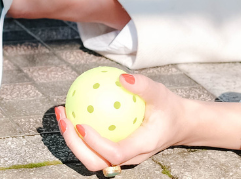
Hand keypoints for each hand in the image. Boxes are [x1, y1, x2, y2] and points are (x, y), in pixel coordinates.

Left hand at [55, 73, 240, 170]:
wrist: (179, 123)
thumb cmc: (168, 107)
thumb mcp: (160, 92)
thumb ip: (143, 86)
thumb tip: (121, 77)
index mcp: (140, 147)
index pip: (113, 153)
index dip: (94, 143)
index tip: (80, 123)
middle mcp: (128, 158)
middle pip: (95, 162)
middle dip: (74, 145)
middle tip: (63, 119)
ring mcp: (121, 157)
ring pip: (91, 158)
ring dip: (72, 141)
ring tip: (62, 115)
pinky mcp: (115, 151)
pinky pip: (94, 147)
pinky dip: (79, 134)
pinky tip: (73, 111)